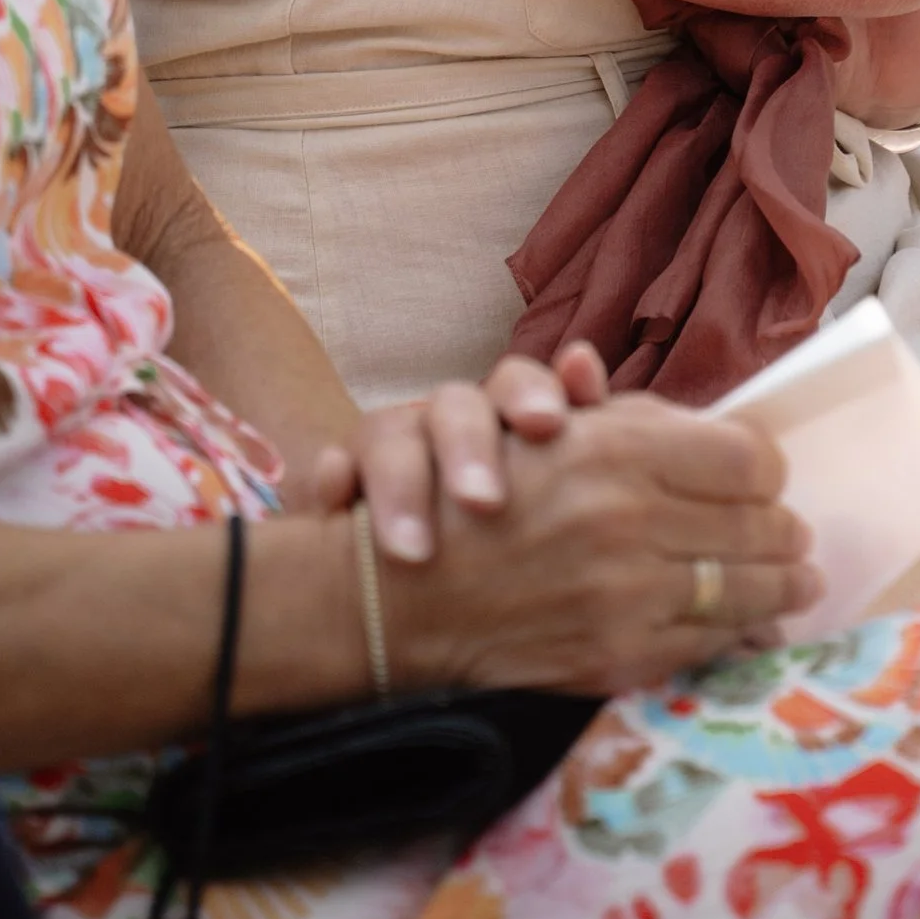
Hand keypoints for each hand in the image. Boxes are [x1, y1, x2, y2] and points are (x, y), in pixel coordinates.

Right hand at [298, 345, 610, 561]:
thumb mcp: (557, 479)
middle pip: (454, 408)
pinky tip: (337, 502)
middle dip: (469, 448)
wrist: (428, 558)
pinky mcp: (342, 483)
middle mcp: (445, 421)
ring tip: (414, 552)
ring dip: (401, 487)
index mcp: (502, 415)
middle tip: (484, 502)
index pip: (520, 384)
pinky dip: (333, 480)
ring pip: (388, 437)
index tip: (548, 425)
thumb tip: (583, 360)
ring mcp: (392, 448)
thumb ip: (587, 432)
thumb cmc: (514, 517)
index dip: (534, 394)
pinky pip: (332, 470)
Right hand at [382, 395, 817, 695]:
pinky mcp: (618, 656)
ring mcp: (627, 594)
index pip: (745, 456)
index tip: (768, 477)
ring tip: (799, 580)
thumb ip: (644, 426)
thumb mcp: (559, 428)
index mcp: (619, 449)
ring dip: (782, 584)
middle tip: (797, 535)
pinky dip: (741, 631)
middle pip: (756, 524)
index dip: (766, 467)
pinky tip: (758, 624)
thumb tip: (735, 452)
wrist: (406, 595)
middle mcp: (630, 519)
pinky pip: (705, 642)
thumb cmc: (481, 491)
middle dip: (784, 530)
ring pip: (743, 588)